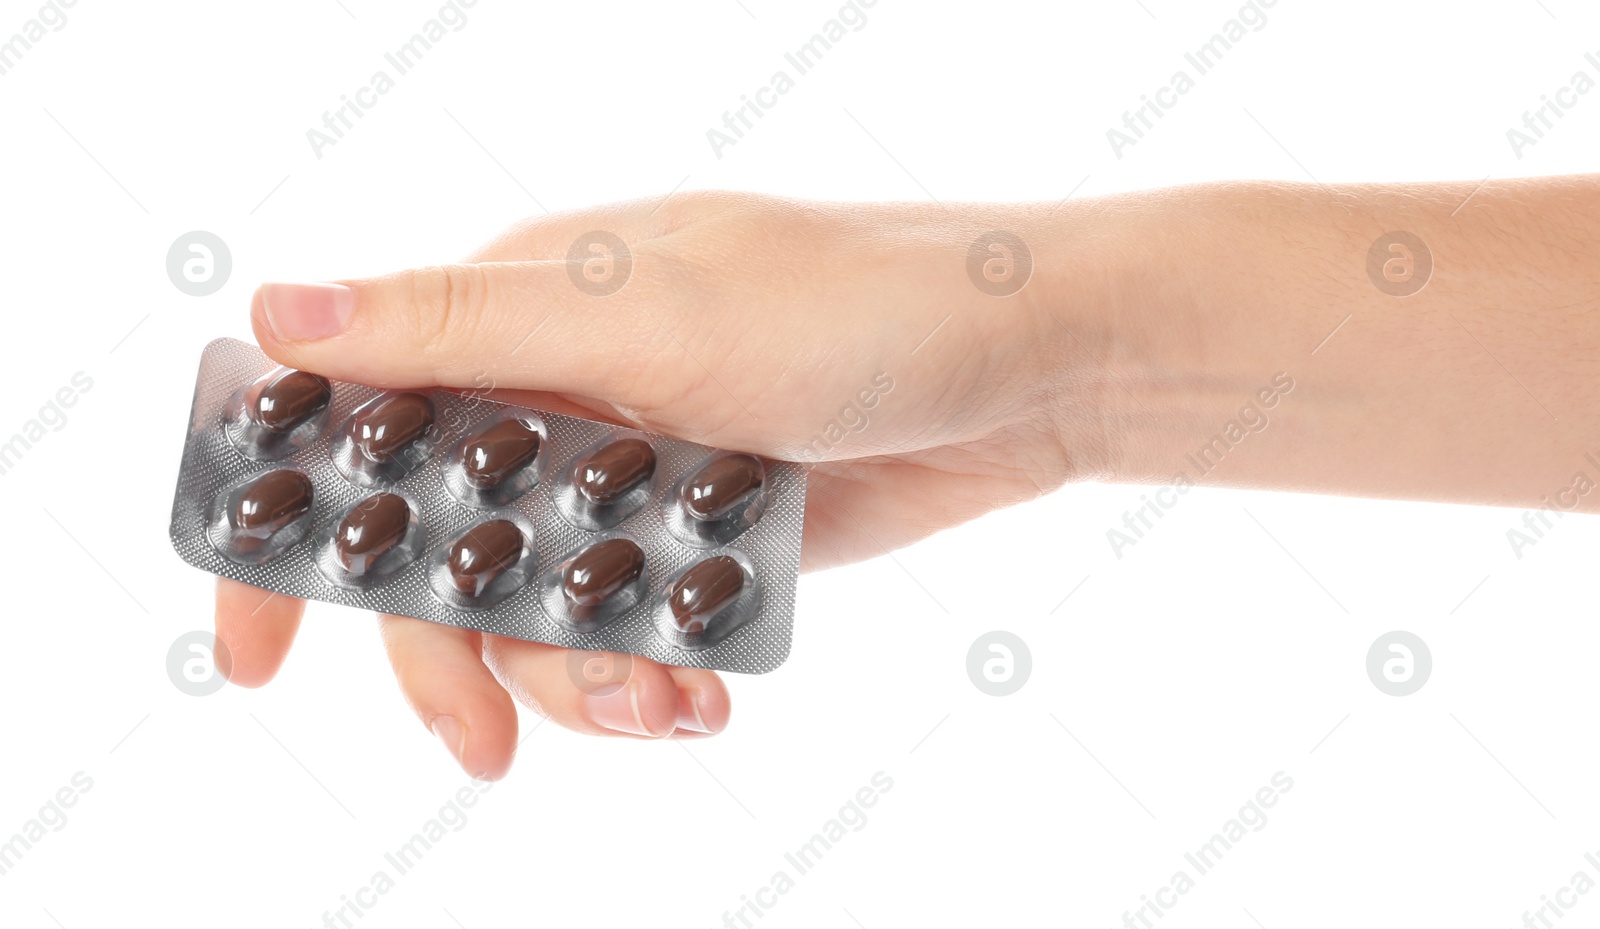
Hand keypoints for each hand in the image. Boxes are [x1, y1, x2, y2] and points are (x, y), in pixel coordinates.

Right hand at [215, 191, 1079, 777]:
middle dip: (457, 659)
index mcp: (518, 308)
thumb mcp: (651, 314)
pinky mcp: (701, 530)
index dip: (284, 531)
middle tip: (489, 752)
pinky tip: (703, 699)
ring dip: (577, 680)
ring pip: (540, 609)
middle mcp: (561, 387)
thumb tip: (278, 312)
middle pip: (441, 551)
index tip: (260, 654)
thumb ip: (467, 330)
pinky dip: (649, 676)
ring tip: (662, 709)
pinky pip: (631, 628)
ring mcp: (632, 468)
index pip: (349, 417)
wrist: (1026, 368)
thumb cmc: (855, 309)